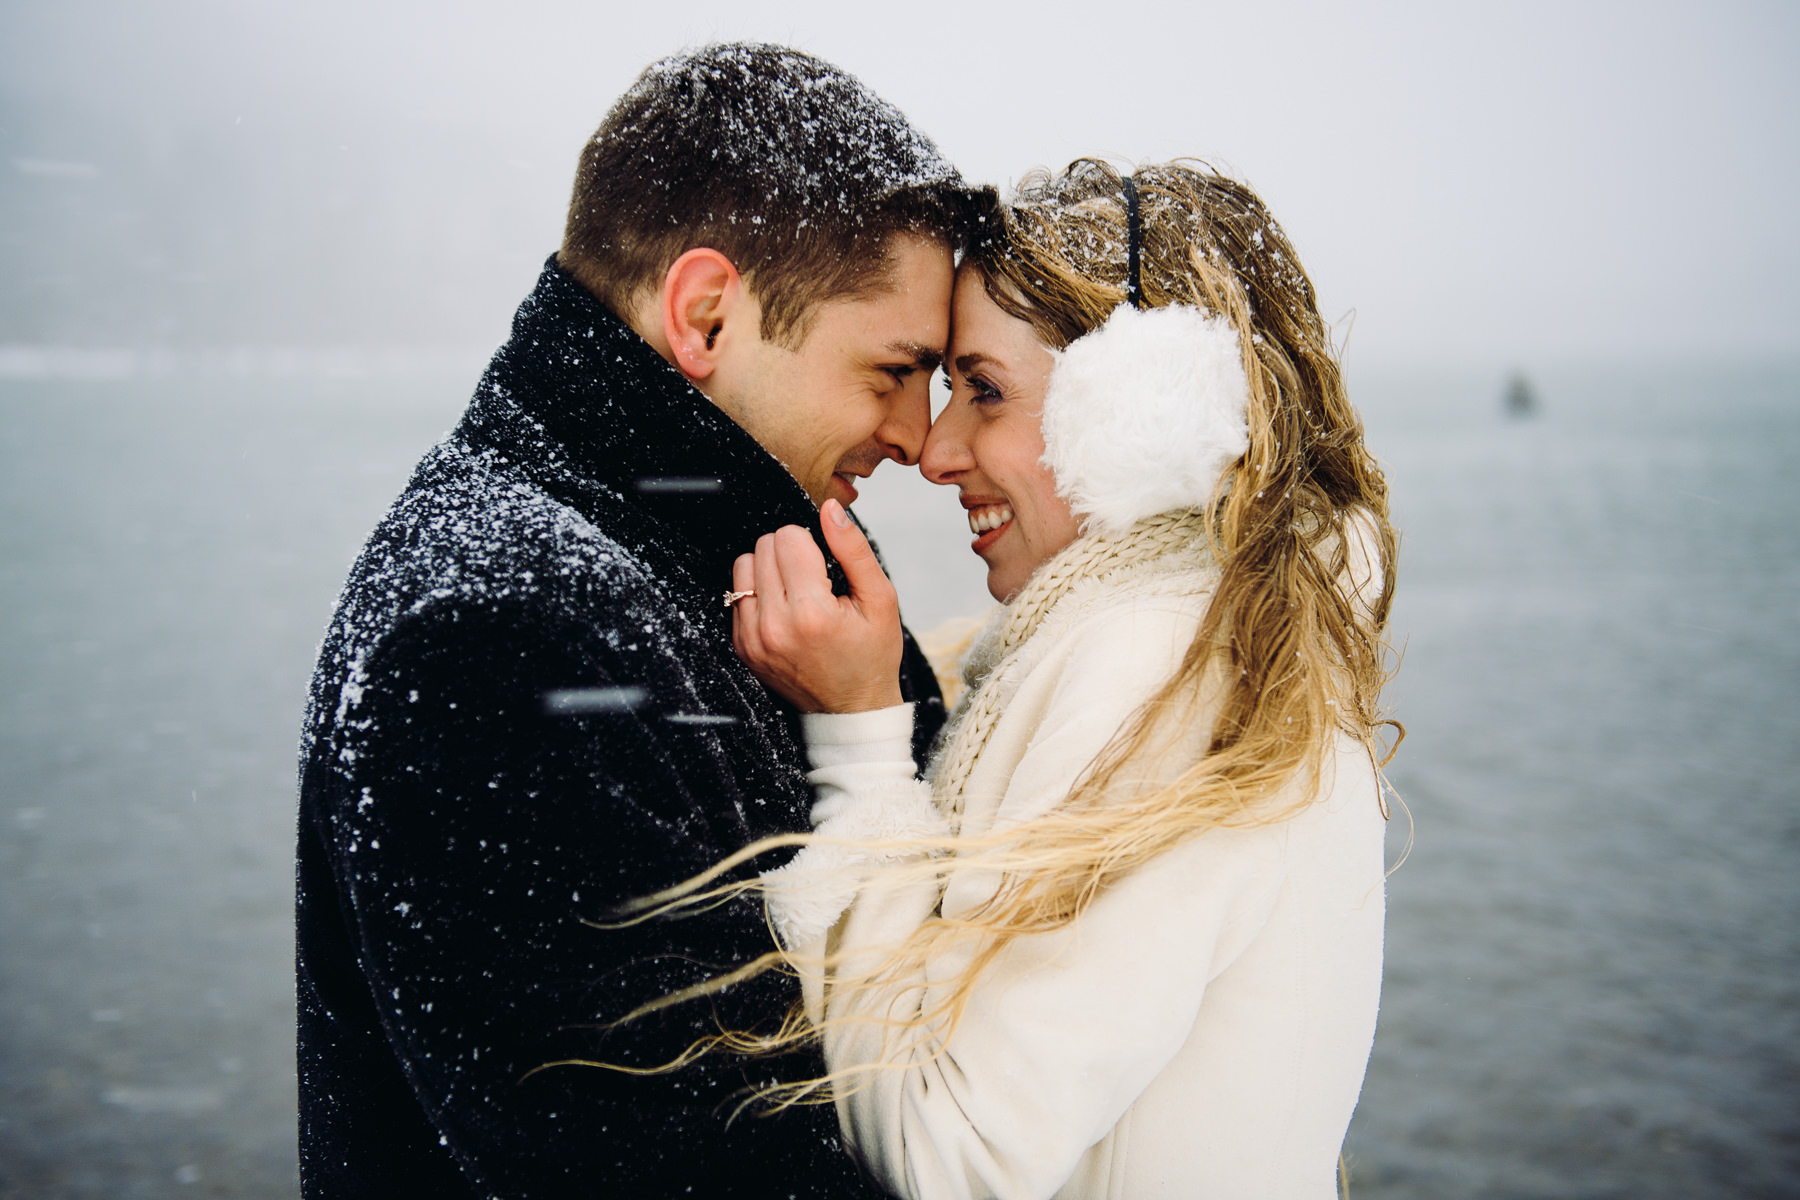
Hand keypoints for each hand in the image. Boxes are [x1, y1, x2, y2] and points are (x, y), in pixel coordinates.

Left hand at [731, 499, 904, 713]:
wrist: (851, 709)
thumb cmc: (871, 654)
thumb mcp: (880, 599)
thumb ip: (854, 549)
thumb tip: (831, 509)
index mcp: (812, 613)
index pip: (789, 537)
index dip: (812, 541)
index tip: (827, 566)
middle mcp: (775, 626)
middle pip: (764, 546)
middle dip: (790, 553)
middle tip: (815, 581)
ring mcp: (753, 639)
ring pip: (743, 564)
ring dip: (769, 569)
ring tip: (797, 593)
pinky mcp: (742, 647)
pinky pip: (736, 594)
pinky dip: (758, 593)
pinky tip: (784, 611)